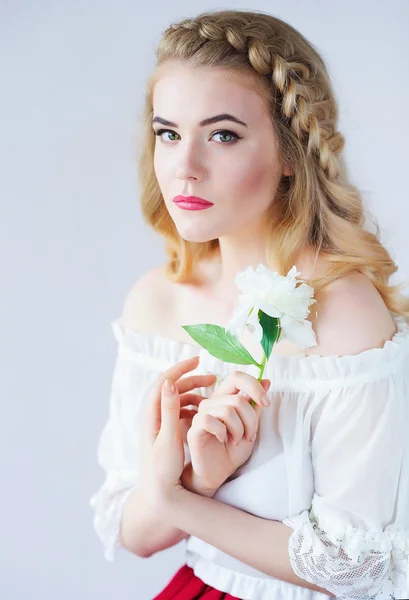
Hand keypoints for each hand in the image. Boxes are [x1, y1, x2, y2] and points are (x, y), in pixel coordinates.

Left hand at [139, 355, 215, 509]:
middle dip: (191, 378)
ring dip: (194, 393)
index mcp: (152, 414)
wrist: (157, 493)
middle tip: (212, 377)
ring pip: (177, 399)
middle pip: (171, 387)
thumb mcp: (168, 439)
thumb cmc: (163, 469)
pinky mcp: (165, 431)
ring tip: (213, 394)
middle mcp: (153, 415)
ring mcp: (159, 423)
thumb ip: (170, 411)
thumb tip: (169, 383)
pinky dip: (193, 406)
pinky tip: (205, 412)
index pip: (164, 381)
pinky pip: (180, 410)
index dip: (180, 368)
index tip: (198, 360)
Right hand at [181, 370, 270, 497]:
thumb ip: (256, 405)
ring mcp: (201, 414)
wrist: (219, 473)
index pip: (237, 377)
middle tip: (249, 435)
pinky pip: (210, 421)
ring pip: (227, 410)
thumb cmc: (233, 450)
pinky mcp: (194, 428)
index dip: (254, 386)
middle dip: (251, 420)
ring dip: (239, 429)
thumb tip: (266, 381)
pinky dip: (223, 433)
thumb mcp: (251, 427)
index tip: (266, 403)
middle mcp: (212, 402)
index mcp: (225, 398)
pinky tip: (223, 440)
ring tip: (236, 440)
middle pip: (237, 398)